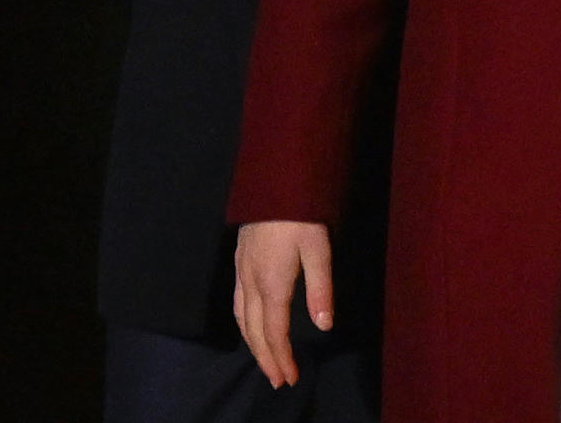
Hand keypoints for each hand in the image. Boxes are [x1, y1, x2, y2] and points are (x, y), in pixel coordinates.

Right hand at [234, 221, 333, 388]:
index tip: (291, 378)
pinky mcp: (239, 257)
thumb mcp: (318, 248)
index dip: (282, 357)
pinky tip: (248, 321)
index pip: (274, 331)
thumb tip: (324, 326)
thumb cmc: (300, 212)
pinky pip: (236, 300)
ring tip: (263, 360)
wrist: (274, 178)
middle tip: (277, 381)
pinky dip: (242, 321)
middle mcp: (251, 281)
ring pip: (242, 317)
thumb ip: (321, 287)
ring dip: (252, 343)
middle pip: (254, 330)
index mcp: (271, 283)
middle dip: (265, 358)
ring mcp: (241, 269)